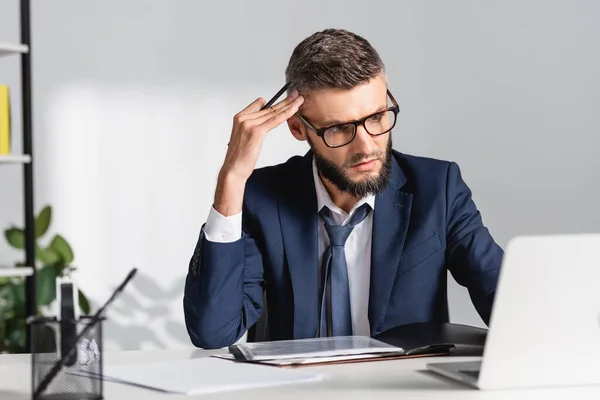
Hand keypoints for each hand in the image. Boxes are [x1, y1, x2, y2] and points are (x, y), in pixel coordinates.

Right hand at [214, 91, 303, 215]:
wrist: (233, 169)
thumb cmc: (240, 156)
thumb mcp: (244, 137)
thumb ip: (253, 126)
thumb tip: (265, 121)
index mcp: (240, 117)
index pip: (260, 103)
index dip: (274, 103)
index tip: (286, 100)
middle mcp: (243, 118)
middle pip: (269, 106)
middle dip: (285, 100)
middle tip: (296, 94)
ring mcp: (249, 123)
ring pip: (273, 111)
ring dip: (289, 104)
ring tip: (299, 99)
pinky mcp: (256, 131)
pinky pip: (275, 119)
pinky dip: (286, 113)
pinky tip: (294, 109)